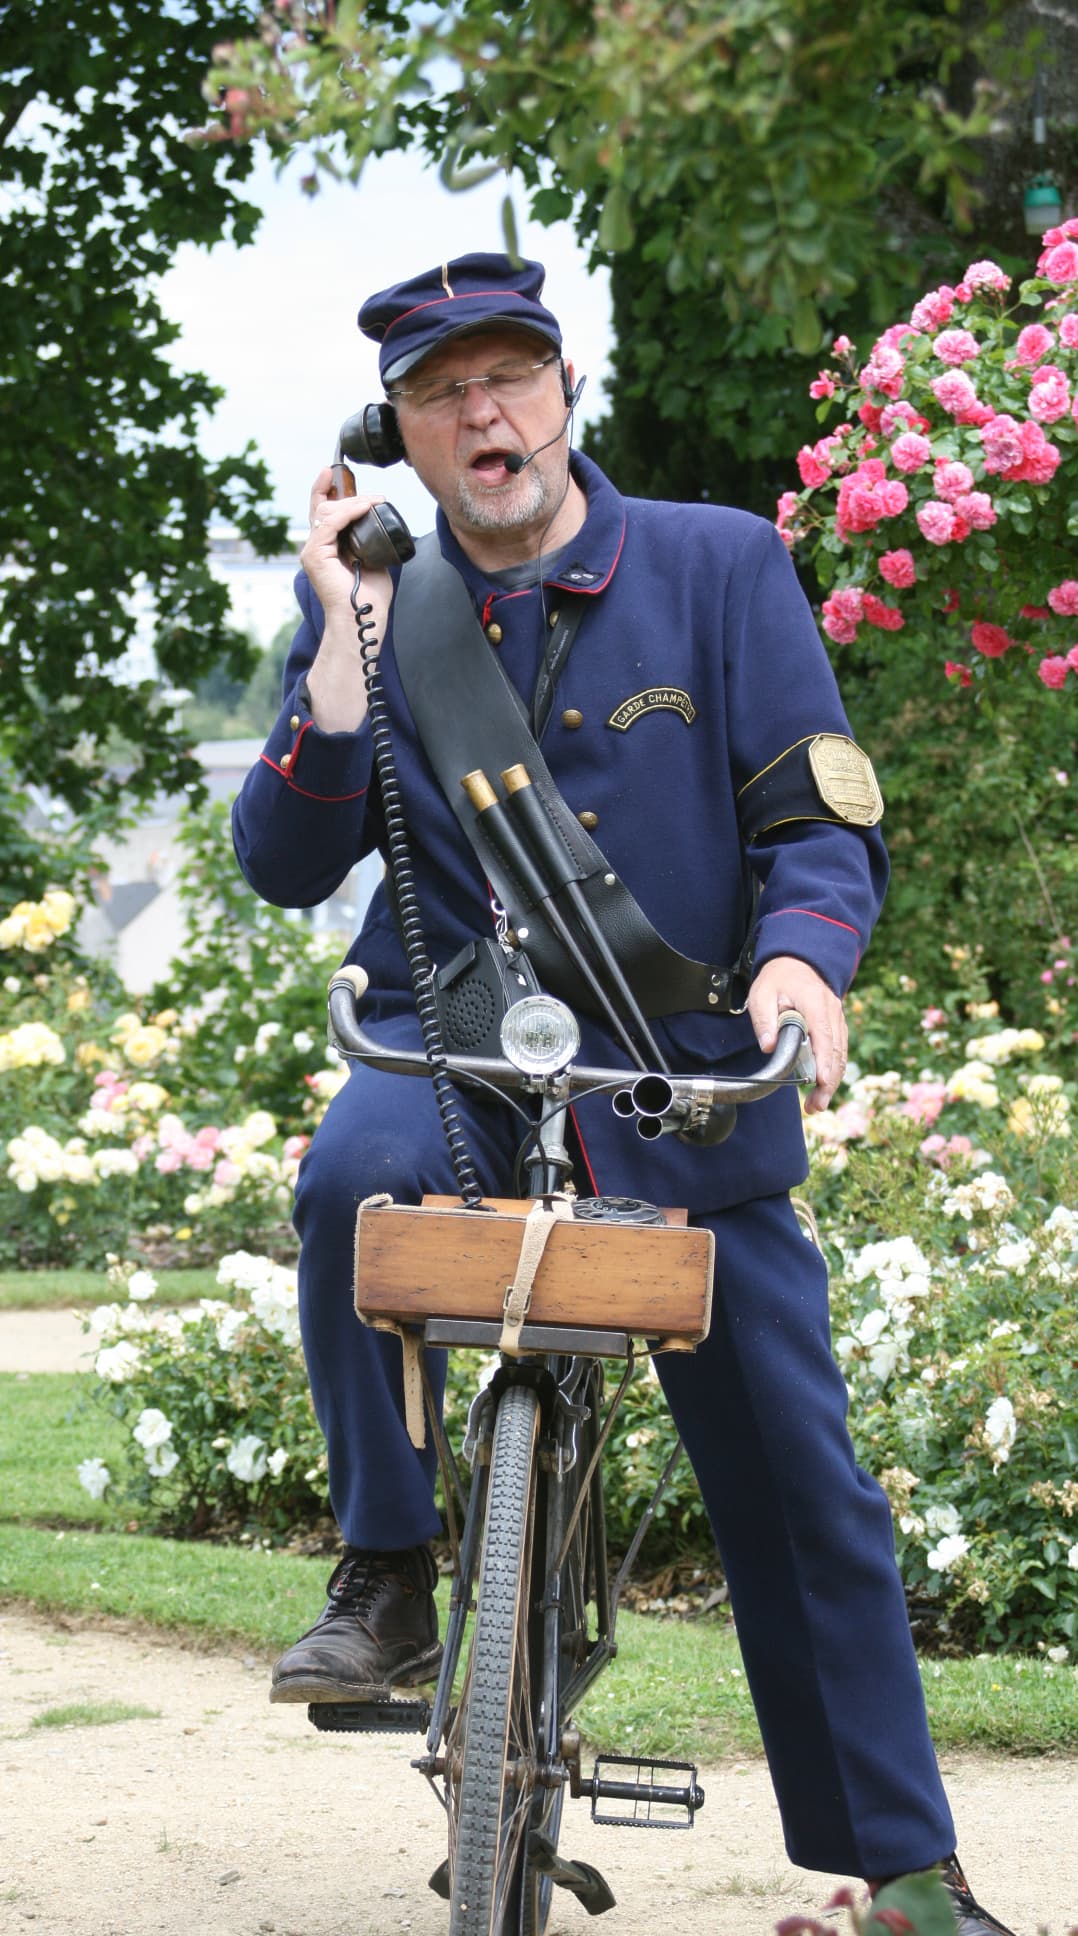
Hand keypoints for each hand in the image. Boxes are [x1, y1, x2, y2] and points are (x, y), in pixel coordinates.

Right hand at [301, 469, 394, 732]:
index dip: (327, 489)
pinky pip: (329, 522)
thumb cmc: (370, 598)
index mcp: (326, 548)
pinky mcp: (314, 556)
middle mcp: (314, 548)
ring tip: (375, 500)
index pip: (322, 512)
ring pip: (326, 512)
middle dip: (340, 489)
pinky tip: (365, 506)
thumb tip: (381, 523)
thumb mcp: (374, 560)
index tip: (337, 471)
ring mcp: (312, 552)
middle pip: (320, 506)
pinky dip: (348, 511)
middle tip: (366, 487)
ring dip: (353, 501)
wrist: (364, 620)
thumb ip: (372, 542)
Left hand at [747, 955, 846, 1113]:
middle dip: (828, 1081)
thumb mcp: (762, 993)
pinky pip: (839, 1050)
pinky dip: (833, 1070)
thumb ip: (764, 1019)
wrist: (797, 962)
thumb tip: (769, 1046)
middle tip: (816, 1106)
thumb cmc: (778, 979)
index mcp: (814, 1002)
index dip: (824, 1060)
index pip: (823, 1034)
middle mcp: (831, 1011)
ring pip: (840, 1054)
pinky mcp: (836, 1025)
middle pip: (835, 1051)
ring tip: (817, 1104)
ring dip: (832, 1080)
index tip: (822, 1082)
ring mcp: (837, 1018)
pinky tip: (824, 1087)